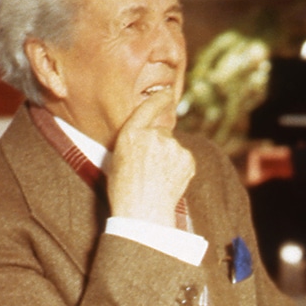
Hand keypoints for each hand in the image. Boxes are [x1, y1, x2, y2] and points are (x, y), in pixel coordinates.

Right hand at [106, 90, 194, 227]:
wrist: (143, 212)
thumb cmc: (124, 190)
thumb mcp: (118, 158)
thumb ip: (135, 140)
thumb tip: (150, 134)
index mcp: (130, 133)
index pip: (147, 108)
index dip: (159, 99)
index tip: (167, 93)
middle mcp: (153, 135)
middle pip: (161, 132)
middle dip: (159, 144)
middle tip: (149, 167)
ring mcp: (172, 146)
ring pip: (173, 146)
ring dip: (168, 156)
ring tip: (157, 177)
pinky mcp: (187, 158)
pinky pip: (183, 158)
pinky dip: (179, 166)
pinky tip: (168, 180)